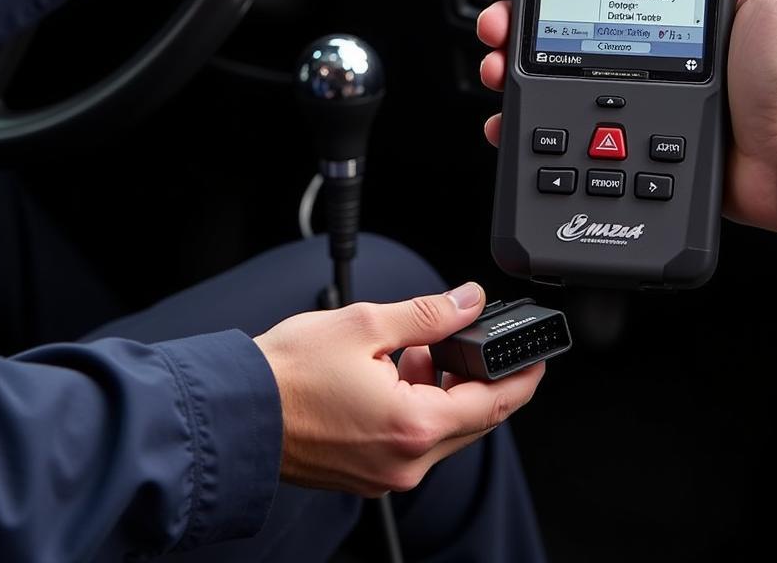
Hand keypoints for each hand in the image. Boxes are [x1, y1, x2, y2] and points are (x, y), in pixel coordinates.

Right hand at [253, 282, 543, 495]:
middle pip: (472, 421)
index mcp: (414, 424)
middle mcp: (406, 462)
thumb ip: (428, 314)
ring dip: (444, 389)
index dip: (523, 378)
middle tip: (469, 340)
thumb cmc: (289, 372)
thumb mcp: (367, 324)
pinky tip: (397, 374)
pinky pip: (413, 441)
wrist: (237, 410)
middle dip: (478, 379)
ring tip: (417, 349)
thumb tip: (469, 300)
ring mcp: (386, 474)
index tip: (539, 358)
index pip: (494, 404)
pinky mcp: (368, 475)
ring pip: (442, 430)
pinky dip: (418, 407)